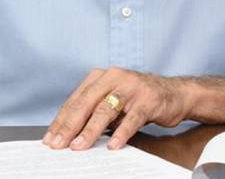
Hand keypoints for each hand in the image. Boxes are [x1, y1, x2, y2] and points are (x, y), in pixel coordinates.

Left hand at [42, 67, 191, 150]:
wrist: (174, 93)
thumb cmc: (138, 99)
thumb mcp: (112, 101)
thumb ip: (93, 112)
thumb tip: (68, 135)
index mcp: (100, 77)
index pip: (75, 100)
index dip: (61, 120)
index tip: (50, 138)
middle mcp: (113, 77)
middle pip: (86, 104)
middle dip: (70, 126)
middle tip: (58, 145)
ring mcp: (131, 87)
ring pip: (105, 110)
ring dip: (90, 131)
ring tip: (79, 146)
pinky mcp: (147, 99)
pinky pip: (132, 118)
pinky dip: (121, 133)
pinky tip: (113, 146)